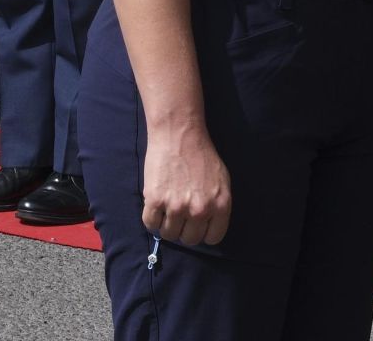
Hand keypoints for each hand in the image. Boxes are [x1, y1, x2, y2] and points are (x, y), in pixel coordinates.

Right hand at [141, 122, 231, 245]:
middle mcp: (200, 210)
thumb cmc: (201, 154)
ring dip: (166, 224)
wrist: (178, 134)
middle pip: (189, 239)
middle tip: (179, 213)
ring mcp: (177, 206)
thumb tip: (209, 226)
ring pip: (169, 234)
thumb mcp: (222, 180)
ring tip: (166, 207)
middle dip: (184, 228)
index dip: (203, 231)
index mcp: (220, 206)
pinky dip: (151, 217)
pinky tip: (155, 204)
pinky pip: (150, 224)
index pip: (212, 238)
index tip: (196, 223)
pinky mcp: (155, 200)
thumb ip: (218, 205)